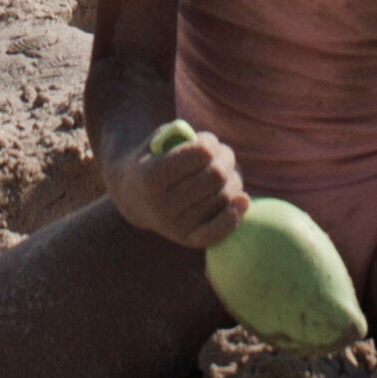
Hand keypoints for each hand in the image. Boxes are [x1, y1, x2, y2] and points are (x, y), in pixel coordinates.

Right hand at [113, 124, 246, 249]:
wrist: (133, 198)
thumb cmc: (153, 160)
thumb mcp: (158, 141)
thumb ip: (183, 137)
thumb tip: (215, 151)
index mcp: (151, 177)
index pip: (199, 155)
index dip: (210, 144)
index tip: (207, 141)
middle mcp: (161, 206)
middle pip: (215, 176)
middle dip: (225, 159)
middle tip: (221, 154)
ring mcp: (175, 226)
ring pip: (224, 197)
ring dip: (233, 178)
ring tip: (224, 170)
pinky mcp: (189, 240)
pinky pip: (219, 230)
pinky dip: (235, 214)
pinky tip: (243, 199)